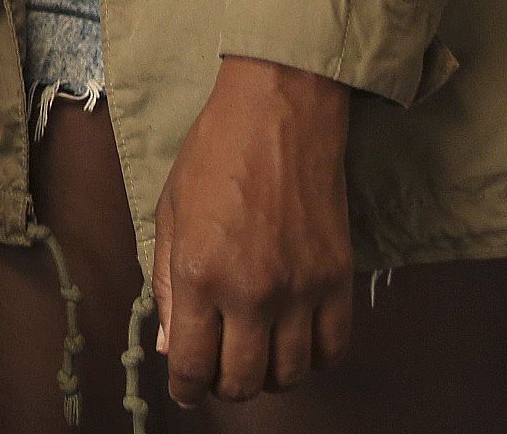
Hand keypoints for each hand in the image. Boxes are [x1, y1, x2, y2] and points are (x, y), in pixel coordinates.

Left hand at [152, 56, 353, 406]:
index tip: (186, 388)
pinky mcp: (338, 281)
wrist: (279, 117)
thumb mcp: (169, 215)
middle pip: (243, 380)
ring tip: (256, 359)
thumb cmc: (214, 156)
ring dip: (269, 377)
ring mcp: (300, 290)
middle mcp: (251, 292)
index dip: (186, 387)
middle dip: (225, 387)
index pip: (193, 363)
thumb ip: (168, 286)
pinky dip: (314, 360)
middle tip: (218, 373)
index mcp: (199, 274)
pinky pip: (334, 349)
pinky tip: (295, 345)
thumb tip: (171, 344)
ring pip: (291, 374)